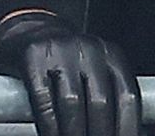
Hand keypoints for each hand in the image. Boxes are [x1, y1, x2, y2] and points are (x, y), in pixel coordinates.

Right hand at [0, 12, 139, 135]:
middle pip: (100, 102)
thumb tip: (122, 129)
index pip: (127, 96)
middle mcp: (90, 50)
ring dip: (74, 133)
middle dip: (100, 133)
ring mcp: (61, 53)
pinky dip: (48, 124)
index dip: (127, 125)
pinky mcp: (33, 58)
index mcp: (113, 55)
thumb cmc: (66, 60)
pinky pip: (43, 98)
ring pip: (72, 103)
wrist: (27, 29)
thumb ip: (108, 96)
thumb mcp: (94, 71)